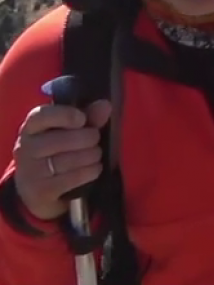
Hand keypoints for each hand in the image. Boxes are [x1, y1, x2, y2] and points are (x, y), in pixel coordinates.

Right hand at [11, 99, 112, 220]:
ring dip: (92, 156)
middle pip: (63, 140)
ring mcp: (31, 171)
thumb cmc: (58, 152)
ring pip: (71, 159)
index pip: (41, 116)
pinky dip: (90, 172)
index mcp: (31, 128)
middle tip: (94, 141)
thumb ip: (89, 117)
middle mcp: (26, 148)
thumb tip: (105, 105)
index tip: (82, 119)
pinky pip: (74, 178)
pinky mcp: (40, 191)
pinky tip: (93, 169)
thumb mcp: (71, 132)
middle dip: (89, 139)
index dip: (65, 115)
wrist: (37, 191)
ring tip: (95, 155)